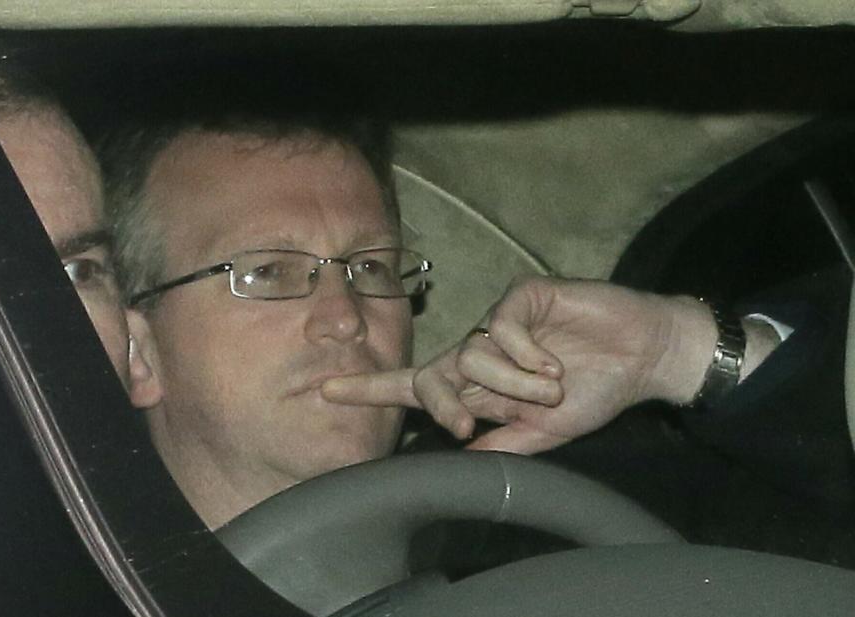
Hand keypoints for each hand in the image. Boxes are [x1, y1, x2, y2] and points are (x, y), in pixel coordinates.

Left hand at [324, 275, 717, 453]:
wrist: (640, 358)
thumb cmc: (593, 393)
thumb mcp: (543, 434)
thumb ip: (500, 446)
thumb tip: (453, 459)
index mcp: (480, 386)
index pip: (417, 388)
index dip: (372, 387)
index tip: (327, 391)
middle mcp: (481, 351)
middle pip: (435, 374)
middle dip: (447, 402)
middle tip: (474, 421)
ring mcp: (498, 322)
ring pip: (472, 355)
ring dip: (513, 382)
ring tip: (552, 385)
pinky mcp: (521, 296)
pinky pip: (499, 327)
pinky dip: (524, 354)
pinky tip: (553, 362)